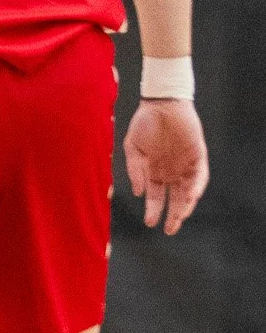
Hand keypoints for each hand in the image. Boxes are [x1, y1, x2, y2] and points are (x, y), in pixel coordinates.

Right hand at [123, 99, 207, 234]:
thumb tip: (138, 192)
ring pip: (189, 190)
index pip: (156, 196)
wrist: (162, 102)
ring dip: (185, 204)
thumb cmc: (144, 123)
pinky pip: (200, 175)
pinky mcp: (198, 154)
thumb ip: (134, 170)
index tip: (150, 223)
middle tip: (170, 230)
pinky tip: (191, 196)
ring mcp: (186, 164)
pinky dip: (196, 186)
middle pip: (175, 198)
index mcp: (155, 171)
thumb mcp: (132, 148)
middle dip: (173, 215)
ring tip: (181, 215)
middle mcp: (171, 171)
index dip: (153, 210)